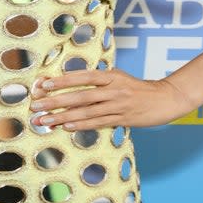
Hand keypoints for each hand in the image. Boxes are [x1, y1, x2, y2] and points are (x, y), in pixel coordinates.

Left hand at [29, 69, 195, 128]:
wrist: (165, 99)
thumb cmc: (137, 88)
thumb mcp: (118, 77)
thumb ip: (98, 81)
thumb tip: (71, 86)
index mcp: (110, 75)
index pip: (81, 77)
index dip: (62, 81)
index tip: (43, 85)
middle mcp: (112, 89)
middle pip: (79, 95)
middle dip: (55, 101)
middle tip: (36, 105)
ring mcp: (117, 105)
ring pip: (85, 112)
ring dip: (62, 117)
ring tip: (45, 121)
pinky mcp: (122, 119)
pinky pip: (97, 123)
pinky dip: (81, 125)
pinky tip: (66, 127)